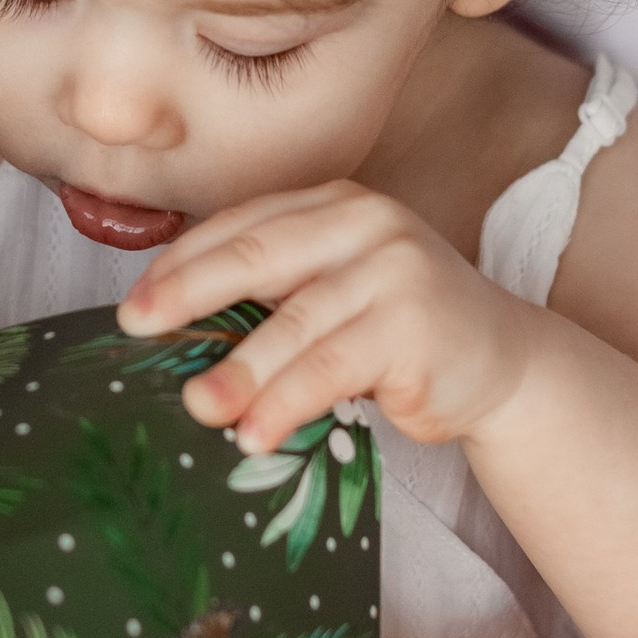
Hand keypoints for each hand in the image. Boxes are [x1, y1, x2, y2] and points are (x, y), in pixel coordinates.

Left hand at [120, 183, 524, 453]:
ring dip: (240, 369)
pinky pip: (332, 368)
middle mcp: (367, 224)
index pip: (243, 224)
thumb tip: (170, 334)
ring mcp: (397, 271)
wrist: (503, 363)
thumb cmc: (399, 331)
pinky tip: (256, 434)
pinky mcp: (415, 328)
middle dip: (189, 293)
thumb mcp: (334, 293)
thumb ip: (273, 295)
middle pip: (258, 255)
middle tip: (136, 327)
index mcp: (335, 203)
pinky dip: (287, 403)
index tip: (134, 302)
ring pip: (296, 322)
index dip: (182, 262)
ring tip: (197, 407)